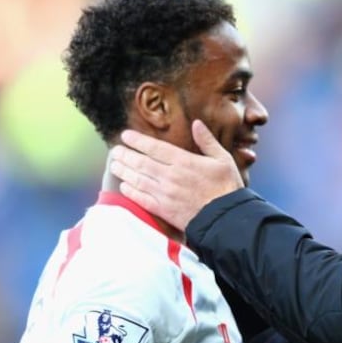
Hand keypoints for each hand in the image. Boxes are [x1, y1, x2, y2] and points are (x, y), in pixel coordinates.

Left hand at [109, 121, 245, 230]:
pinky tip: (124, 186)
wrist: (226, 218)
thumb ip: (207, 141)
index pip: (155, 147)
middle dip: (125, 155)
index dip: (137, 140)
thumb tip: (196, 123)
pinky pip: (142, 199)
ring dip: (124, 171)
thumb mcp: (222, 159)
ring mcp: (165, 194)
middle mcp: (170, 176)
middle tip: (115, 150)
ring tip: (114, 165)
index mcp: (184, 161)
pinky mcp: (164, 210)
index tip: (125, 136)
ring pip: (138, 179)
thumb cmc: (227, 187)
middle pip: (141, 162)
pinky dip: (130, 192)